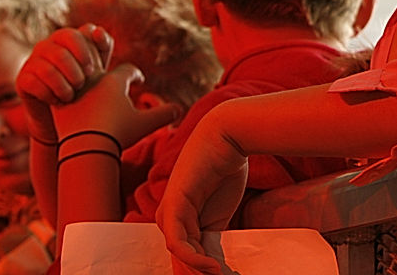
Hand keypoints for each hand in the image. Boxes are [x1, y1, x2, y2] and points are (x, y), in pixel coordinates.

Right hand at [15, 24, 113, 142]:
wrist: (64, 113)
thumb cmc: (86, 83)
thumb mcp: (98, 64)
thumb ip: (103, 45)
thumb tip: (98, 31)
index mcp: (66, 38)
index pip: (77, 34)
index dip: (87, 52)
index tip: (93, 70)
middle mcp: (47, 45)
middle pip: (61, 52)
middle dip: (74, 70)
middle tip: (82, 84)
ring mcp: (32, 61)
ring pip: (46, 69)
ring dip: (62, 85)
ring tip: (71, 95)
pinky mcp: (22, 79)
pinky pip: (33, 83)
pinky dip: (49, 94)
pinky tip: (57, 100)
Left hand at [52, 64, 180, 148]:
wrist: (86, 148)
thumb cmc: (118, 134)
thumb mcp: (146, 124)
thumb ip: (165, 114)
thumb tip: (180, 109)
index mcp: (115, 81)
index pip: (128, 71)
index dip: (134, 75)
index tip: (137, 81)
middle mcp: (93, 81)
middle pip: (100, 64)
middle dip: (106, 67)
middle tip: (108, 74)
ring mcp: (74, 92)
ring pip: (78, 75)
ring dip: (84, 78)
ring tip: (88, 85)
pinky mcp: (58, 105)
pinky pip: (61, 93)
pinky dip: (67, 96)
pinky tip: (71, 104)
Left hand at [157, 105, 249, 274]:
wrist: (228, 136)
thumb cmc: (227, 168)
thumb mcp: (221, 211)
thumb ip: (213, 234)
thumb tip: (214, 264)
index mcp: (181, 219)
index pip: (186, 254)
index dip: (200, 269)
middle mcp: (170, 218)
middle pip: (180, 258)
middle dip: (196, 273)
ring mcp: (169, 213)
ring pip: (178, 255)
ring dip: (197, 271)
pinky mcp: (173, 208)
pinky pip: (178, 243)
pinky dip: (194, 258)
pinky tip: (212, 267)